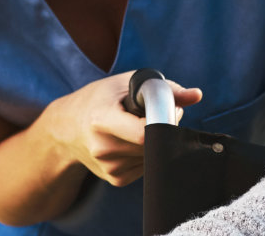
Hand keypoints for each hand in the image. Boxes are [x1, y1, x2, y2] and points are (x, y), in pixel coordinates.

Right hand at [37, 71, 202, 186]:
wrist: (67, 128)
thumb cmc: (100, 99)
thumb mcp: (126, 84)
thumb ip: (164, 89)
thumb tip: (197, 95)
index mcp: (101, 120)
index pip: (144, 133)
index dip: (165, 123)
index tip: (169, 111)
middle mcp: (103, 147)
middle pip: (154, 145)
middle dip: (166, 128)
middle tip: (160, 113)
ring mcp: (109, 167)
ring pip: (154, 156)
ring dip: (158, 141)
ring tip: (139, 125)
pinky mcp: (116, 179)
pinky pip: (148, 166)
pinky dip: (149, 153)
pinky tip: (132, 141)